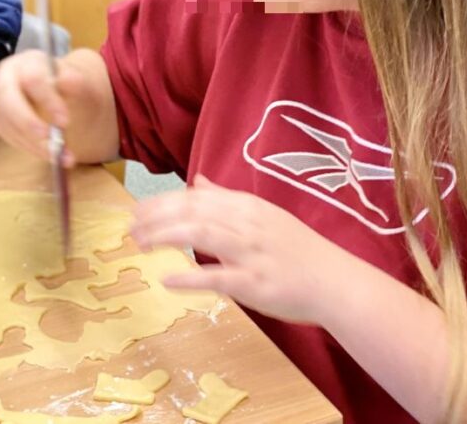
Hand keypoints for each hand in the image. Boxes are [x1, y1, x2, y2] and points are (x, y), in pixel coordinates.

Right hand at [0, 50, 84, 165]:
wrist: (64, 93)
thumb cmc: (70, 84)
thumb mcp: (79, 81)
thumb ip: (76, 81)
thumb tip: (68, 80)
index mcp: (28, 62)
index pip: (32, 79)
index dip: (47, 100)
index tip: (64, 121)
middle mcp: (7, 77)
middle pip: (8, 101)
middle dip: (29, 124)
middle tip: (51, 143)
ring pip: (8, 123)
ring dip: (34, 143)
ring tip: (60, 155)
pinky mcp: (0, 119)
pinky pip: (10, 137)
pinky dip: (30, 148)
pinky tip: (49, 153)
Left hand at [130, 175, 355, 324]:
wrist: (336, 282)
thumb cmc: (298, 251)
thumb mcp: (263, 214)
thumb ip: (226, 198)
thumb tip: (197, 182)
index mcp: (247, 206)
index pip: (195, 197)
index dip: (162, 202)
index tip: (137, 210)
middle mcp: (246, 224)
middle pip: (192, 212)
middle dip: (156, 216)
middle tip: (130, 227)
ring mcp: (250, 253)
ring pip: (200, 234)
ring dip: (165, 236)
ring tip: (139, 244)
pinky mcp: (254, 284)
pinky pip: (217, 278)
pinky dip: (189, 277)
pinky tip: (166, 280)